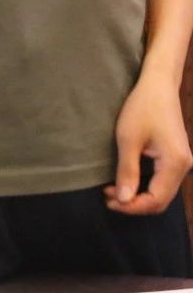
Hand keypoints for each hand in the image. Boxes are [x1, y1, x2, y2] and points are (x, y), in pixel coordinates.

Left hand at [106, 74, 191, 214]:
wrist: (158, 86)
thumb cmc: (142, 108)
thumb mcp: (128, 140)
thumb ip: (127, 171)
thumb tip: (124, 199)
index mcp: (175, 163)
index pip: (156, 200)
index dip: (132, 206)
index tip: (109, 201)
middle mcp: (184, 166)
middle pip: (161, 201)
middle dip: (134, 204)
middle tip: (108, 197)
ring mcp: (182, 162)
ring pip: (162, 193)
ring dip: (138, 197)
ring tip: (112, 191)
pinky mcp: (176, 157)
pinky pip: (162, 182)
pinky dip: (144, 187)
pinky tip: (124, 182)